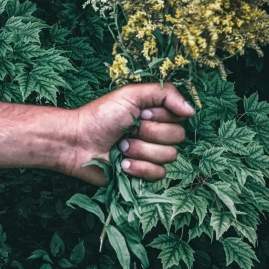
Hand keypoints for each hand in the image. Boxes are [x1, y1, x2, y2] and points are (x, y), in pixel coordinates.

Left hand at [59, 83, 194, 184]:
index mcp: (155, 114)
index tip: (140, 113)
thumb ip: (164, 94)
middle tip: (128, 130)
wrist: (77, 142)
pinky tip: (122, 163)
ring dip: (141, 151)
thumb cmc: (100, 116)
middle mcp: (156, 134)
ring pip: (168, 156)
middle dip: (149, 134)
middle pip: (177, 137)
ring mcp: (150, 154)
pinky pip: (158, 174)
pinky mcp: (142, 174)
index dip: (161, 117)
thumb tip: (192, 110)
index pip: (180, 117)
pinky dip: (138, 168)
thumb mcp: (130, 95)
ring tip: (121, 147)